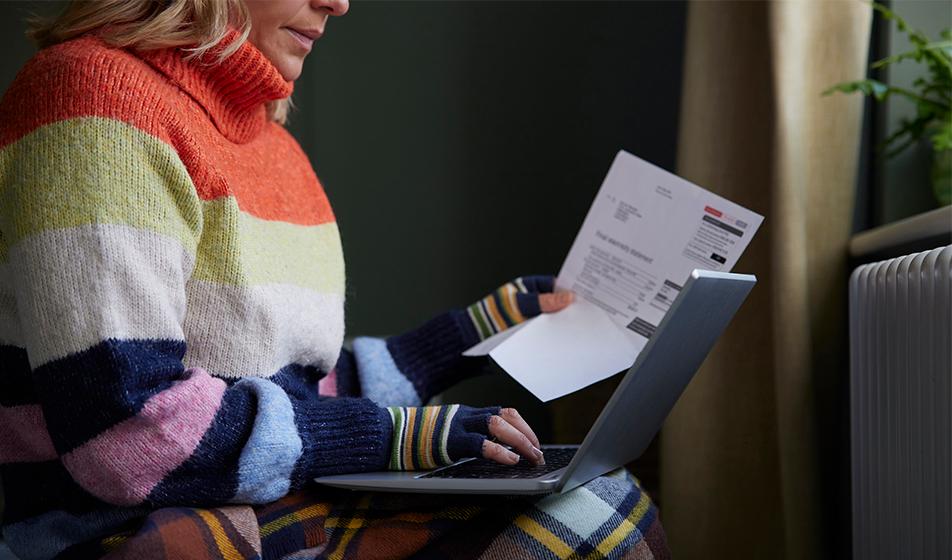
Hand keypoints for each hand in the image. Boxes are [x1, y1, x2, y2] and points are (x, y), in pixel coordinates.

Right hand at [386, 405, 543, 469]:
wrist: (389, 434)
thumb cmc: (418, 439)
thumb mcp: (447, 432)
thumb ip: (466, 435)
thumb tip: (492, 449)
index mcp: (467, 413)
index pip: (503, 412)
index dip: (523, 425)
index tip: (534, 442)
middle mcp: (466, 416)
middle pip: (506, 416)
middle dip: (527, 435)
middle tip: (539, 453)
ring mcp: (459, 426)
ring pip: (498, 425)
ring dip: (521, 441)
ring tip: (532, 457)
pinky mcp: (451, 441)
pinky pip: (481, 444)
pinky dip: (500, 451)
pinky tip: (511, 460)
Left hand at [466, 275, 573, 340]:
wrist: (475, 339)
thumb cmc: (492, 316)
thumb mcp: (521, 306)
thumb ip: (544, 302)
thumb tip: (567, 297)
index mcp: (528, 287)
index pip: (554, 284)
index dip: (568, 290)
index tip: (583, 297)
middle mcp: (530, 300)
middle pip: (555, 302)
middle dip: (567, 309)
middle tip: (583, 315)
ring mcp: (530, 317)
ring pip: (551, 318)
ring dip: (561, 324)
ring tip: (575, 330)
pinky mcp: (529, 332)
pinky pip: (545, 333)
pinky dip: (553, 336)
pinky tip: (561, 341)